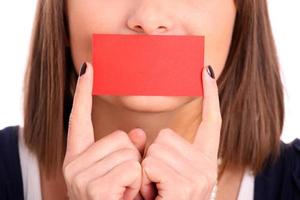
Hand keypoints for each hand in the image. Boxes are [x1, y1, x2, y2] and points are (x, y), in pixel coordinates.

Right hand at [62, 62, 145, 199]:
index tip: (88, 69)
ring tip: (126, 194)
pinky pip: (132, 168)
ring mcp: (80, 176)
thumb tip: (136, 134)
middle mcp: (74, 165)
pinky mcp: (94, 188)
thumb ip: (127, 150)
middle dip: (133, 160)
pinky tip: (126, 199)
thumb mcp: (122, 175)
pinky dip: (137, 184)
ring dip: (137, 174)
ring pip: (130, 152)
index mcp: (80, 159)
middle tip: (126, 186)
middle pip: (121, 137)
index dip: (83, 93)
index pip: (79, 118)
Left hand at [140, 66, 221, 199]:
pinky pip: (150, 162)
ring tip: (152, 193)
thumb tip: (138, 133)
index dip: (210, 96)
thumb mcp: (156, 176)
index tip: (206, 72)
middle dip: (150, 158)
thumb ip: (151, 152)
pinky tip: (152, 196)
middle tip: (153, 185)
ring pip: (154, 147)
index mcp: (200, 162)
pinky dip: (142, 180)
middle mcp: (206, 168)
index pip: (212, 122)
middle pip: (165, 135)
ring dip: (144, 170)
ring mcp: (199, 177)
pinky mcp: (187, 186)